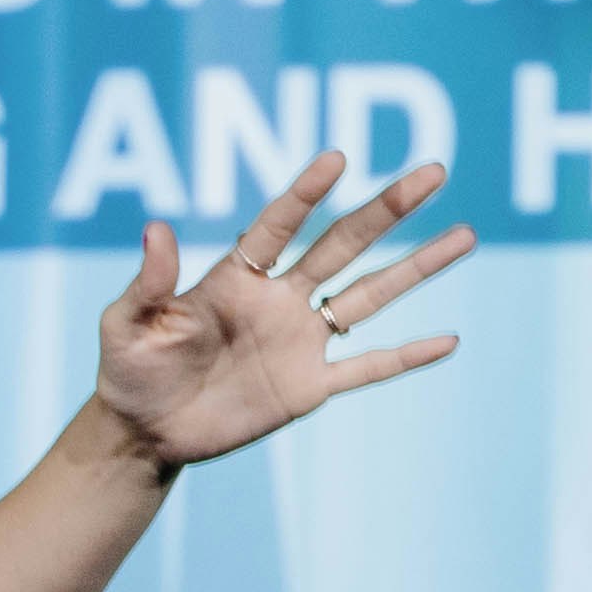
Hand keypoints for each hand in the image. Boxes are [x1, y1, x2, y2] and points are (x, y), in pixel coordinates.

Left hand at [91, 151, 469, 469]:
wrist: (144, 432)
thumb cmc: (130, 370)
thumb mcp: (126, 323)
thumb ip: (148, 280)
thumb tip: (156, 227)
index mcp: (237, 277)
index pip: (280, 225)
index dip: (306, 195)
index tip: (336, 159)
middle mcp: (279, 300)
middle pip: (344, 245)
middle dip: (388, 209)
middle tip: (434, 171)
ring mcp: (300, 341)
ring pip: (370, 295)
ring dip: (417, 267)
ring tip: (465, 234)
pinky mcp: (309, 387)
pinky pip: (367, 368)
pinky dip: (406, 356)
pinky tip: (449, 339)